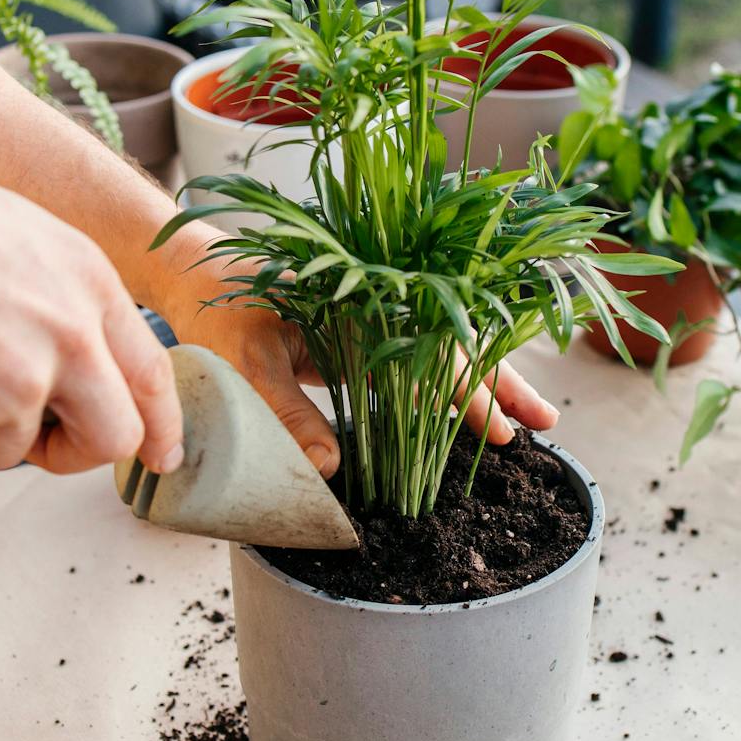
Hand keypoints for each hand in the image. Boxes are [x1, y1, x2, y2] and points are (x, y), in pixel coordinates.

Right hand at [0, 162, 182, 474]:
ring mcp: (18, 384)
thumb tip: (94, 348)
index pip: (152, 374)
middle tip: (49, 444)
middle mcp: (69, 337)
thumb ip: (66, 296)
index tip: (160, 452)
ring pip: (24, 448)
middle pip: (115, 435)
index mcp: (89, 285)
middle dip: (84, 451)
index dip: (160, 423)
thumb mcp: (17, 234)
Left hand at [152, 227, 558, 477]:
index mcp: (364, 305)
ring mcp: (375, 317)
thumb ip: (286, 411)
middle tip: (547, 425)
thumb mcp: (245, 361)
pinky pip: (419, 355)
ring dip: (485, 383)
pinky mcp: (364, 333)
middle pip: (456, 345)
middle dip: (502, 385)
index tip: (503, 431)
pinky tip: (471, 408)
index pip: (431, 354)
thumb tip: (329, 467)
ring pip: (445, 349)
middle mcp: (380, 306)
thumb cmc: (216, 309)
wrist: (193, 273)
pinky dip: (449, 381)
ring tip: (527, 421)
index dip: (469, 394)